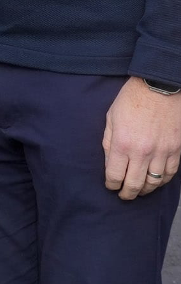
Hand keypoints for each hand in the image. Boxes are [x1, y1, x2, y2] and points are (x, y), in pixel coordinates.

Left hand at [103, 77, 180, 200]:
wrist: (158, 88)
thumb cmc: (130, 100)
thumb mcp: (111, 118)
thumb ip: (109, 141)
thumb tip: (109, 160)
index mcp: (122, 143)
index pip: (114, 175)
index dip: (111, 184)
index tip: (110, 186)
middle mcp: (142, 152)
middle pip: (134, 184)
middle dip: (127, 194)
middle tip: (124, 196)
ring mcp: (162, 152)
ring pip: (154, 182)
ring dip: (145, 190)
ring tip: (139, 191)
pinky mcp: (176, 150)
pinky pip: (170, 173)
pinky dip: (162, 181)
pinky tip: (156, 182)